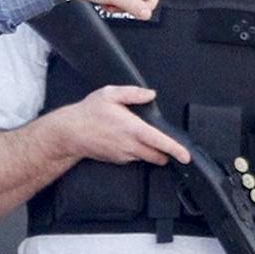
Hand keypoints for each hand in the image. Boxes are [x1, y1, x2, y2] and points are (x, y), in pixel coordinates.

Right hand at [55, 85, 189, 165]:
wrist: (68, 133)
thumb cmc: (87, 113)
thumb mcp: (110, 94)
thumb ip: (133, 93)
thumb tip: (150, 94)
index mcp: (133, 129)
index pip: (160, 143)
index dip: (176, 150)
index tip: (186, 156)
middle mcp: (130, 146)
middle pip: (158, 156)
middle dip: (165, 152)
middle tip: (164, 142)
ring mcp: (123, 156)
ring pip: (146, 158)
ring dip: (149, 151)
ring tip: (138, 136)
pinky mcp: (117, 160)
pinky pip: (133, 158)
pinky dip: (136, 151)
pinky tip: (124, 139)